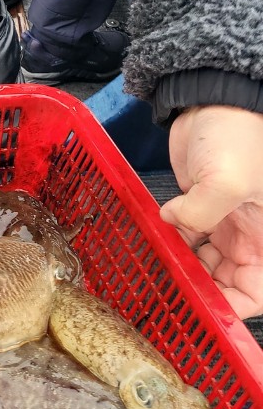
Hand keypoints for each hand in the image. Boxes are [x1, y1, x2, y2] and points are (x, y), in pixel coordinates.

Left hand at [161, 105, 262, 318]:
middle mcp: (251, 235)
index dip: (234, 307)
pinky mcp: (199, 204)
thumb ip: (201, 216)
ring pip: (204, 262)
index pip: (258, 292)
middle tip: (170, 287)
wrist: (216, 99)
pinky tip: (156, 238)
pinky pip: (186, 234)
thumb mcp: (227, 181)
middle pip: (228, 282)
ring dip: (182, 265)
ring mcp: (225, 220)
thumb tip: (174, 227)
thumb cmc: (240, 136)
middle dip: (201, 287)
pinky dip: (171, 240)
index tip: (203, 309)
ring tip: (158, 265)